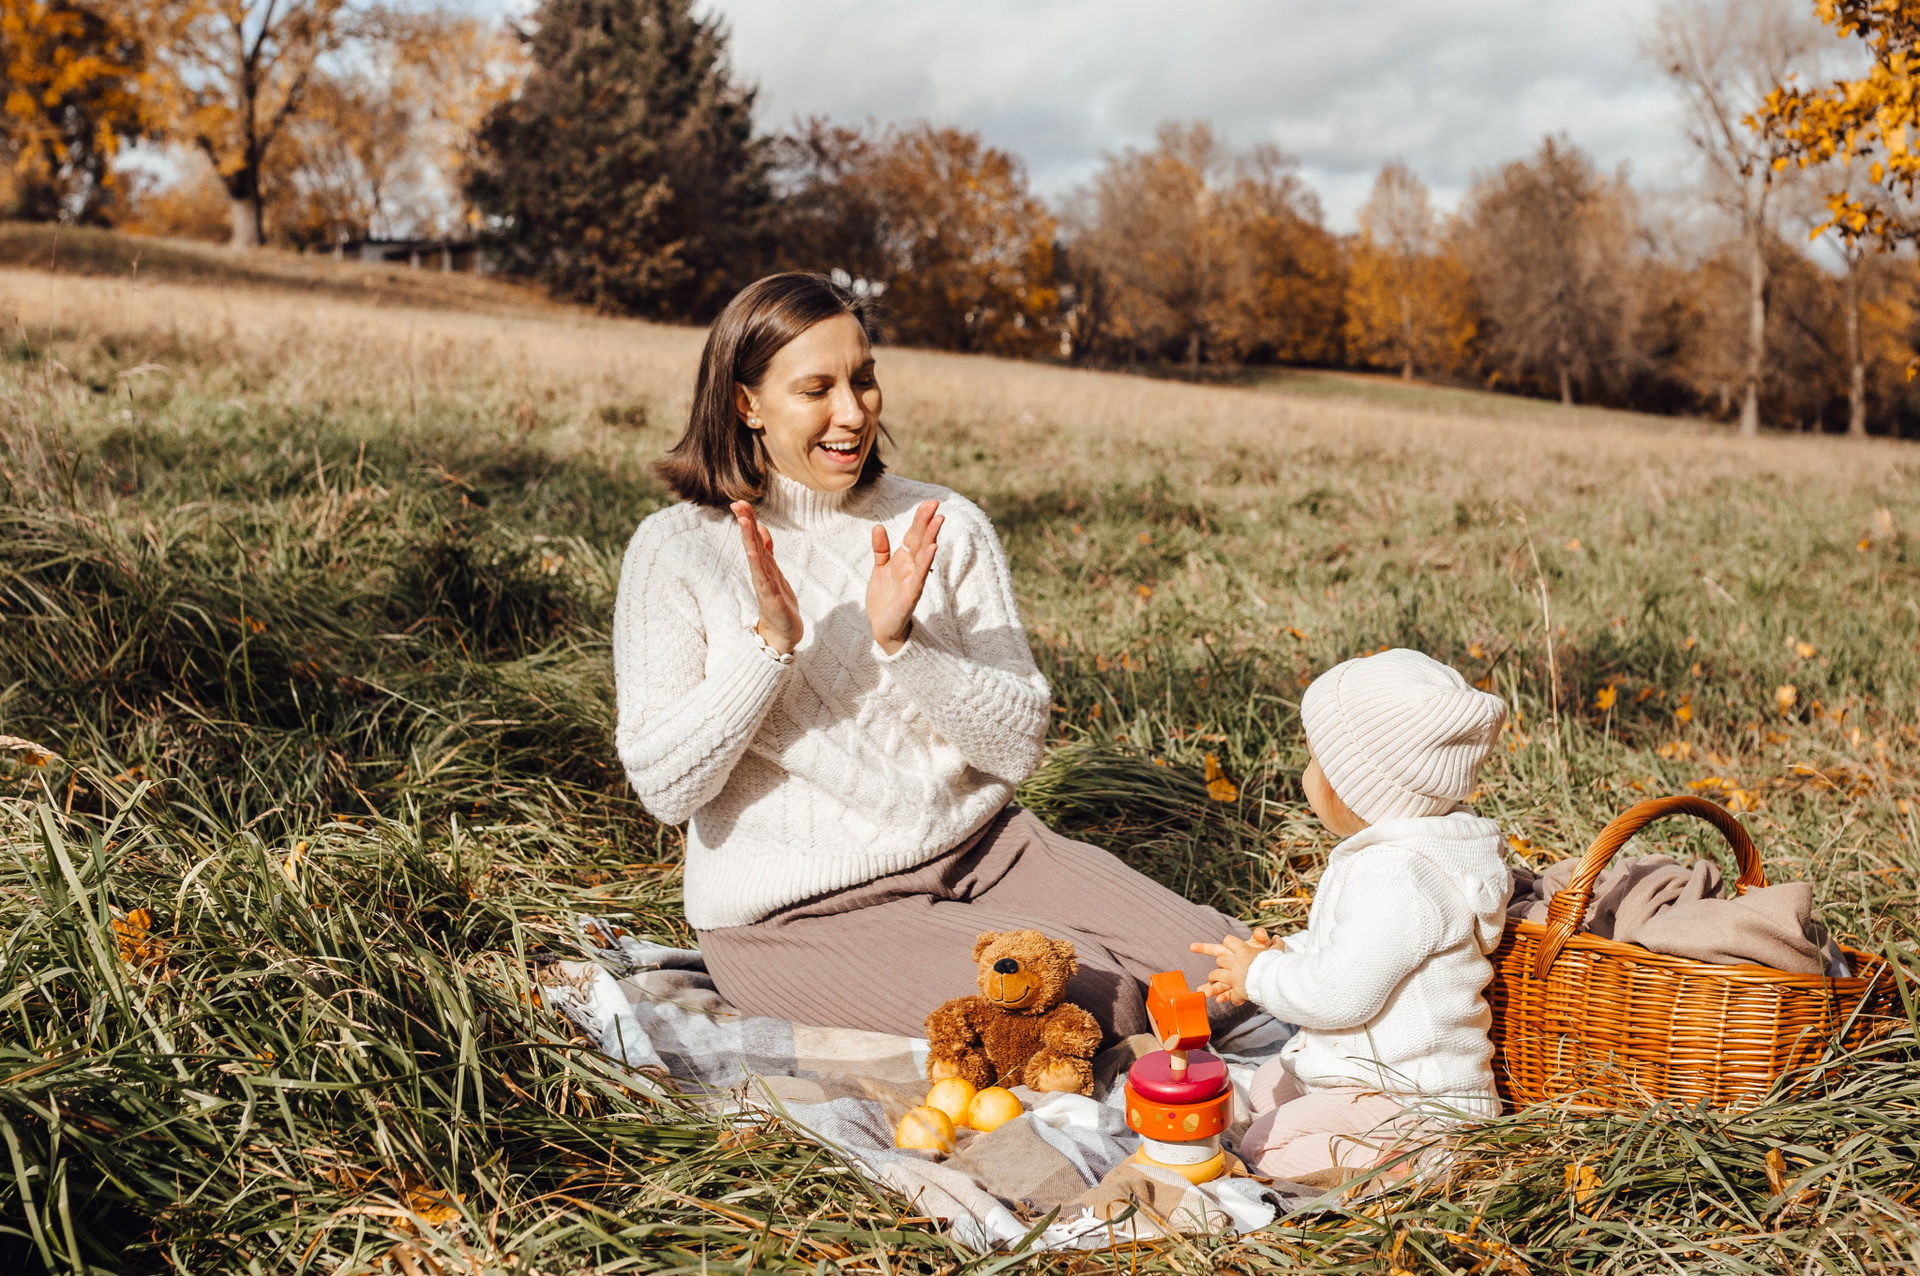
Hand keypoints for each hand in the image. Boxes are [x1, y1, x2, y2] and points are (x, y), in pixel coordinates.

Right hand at [730, 501, 801, 654]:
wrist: (782, 633)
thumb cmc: (778, 602)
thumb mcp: (774, 571)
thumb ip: (768, 551)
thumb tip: (762, 528)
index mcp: (762, 566)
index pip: (753, 539)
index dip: (748, 520)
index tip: (739, 502)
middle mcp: (760, 573)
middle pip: (751, 544)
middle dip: (745, 524)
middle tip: (737, 505)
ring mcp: (764, 585)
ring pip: (755, 558)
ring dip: (749, 540)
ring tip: (743, 522)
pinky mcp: (771, 598)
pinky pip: (763, 580)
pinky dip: (758, 567)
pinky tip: (753, 554)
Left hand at [867, 499, 942, 654]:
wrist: (882, 627)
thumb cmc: (884, 599)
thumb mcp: (879, 569)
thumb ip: (881, 549)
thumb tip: (879, 526)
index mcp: (903, 560)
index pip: (913, 535)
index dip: (920, 519)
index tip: (929, 503)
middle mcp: (911, 568)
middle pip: (920, 541)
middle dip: (927, 522)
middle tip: (935, 504)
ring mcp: (913, 580)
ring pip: (923, 555)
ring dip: (930, 537)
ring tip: (938, 520)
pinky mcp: (911, 595)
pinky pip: (920, 576)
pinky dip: (925, 562)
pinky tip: (932, 549)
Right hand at [1190, 930, 1271, 1005]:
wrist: (1273, 967)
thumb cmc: (1265, 953)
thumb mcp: (1263, 944)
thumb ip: (1260, 937)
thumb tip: (1260, 932)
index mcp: (1232, 953)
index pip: (1215, 950)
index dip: (1203, 948)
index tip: (1192, 947)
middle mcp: (1231, 966)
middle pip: (1217, 971)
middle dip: (1210, 977)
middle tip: (1203, 983)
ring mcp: (1235, 978)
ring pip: (1221, 984)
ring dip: (1214, 989)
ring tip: (1206, 994)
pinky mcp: (1241, 988)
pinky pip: (1231, 993)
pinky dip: (1226, 996)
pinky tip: (1220, 999)